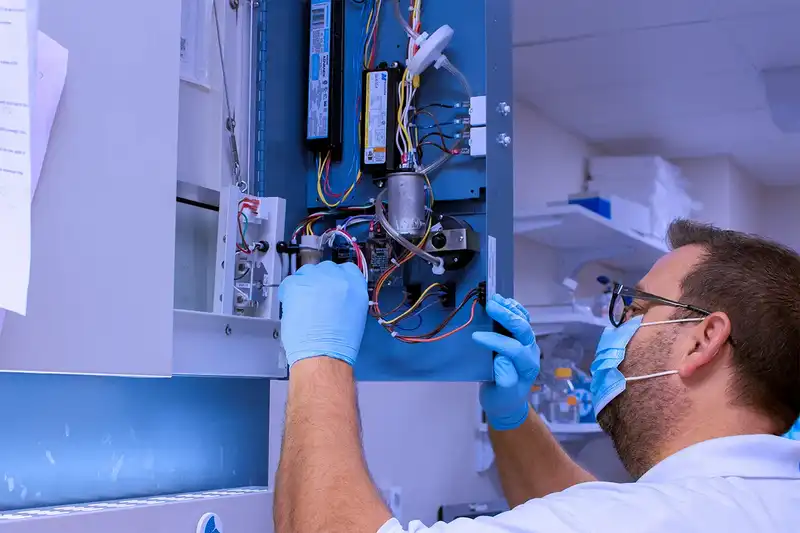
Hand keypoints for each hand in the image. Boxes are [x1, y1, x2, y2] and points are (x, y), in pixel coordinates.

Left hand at [278, 261, 367, 366]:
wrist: (324, 354)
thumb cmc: (341, 343)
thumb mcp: (356, 313)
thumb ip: (347, 296)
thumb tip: (338, 293)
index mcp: (355, 283)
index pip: (346, 268)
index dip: (336, 279)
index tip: (330, 286)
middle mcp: (336, 276)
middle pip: (325, 268)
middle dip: (320, 281)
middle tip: (316, 298)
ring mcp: (315, 279)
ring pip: (306, 272)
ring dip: (304, 285)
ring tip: (304, 305)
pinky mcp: (296, 285)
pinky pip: (289, 282)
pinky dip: (288, 293)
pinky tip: (293, 307)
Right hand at [472, 294, 539, 430]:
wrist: (507, 401)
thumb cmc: (502, 399)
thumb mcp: (501, 396)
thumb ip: (505, 380)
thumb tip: (501, 358)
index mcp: (527, 367)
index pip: (514, 349)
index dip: (496, 341)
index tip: (476, 337)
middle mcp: (531, 352)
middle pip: (523, 330)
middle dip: (507, 317)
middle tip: (490, 306)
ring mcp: (528, 343)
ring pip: (523, 321)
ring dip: (510, 309)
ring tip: (495, 299)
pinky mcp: (521, 338)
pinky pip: (521, 319)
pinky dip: (513, 309)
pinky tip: (503, 301)